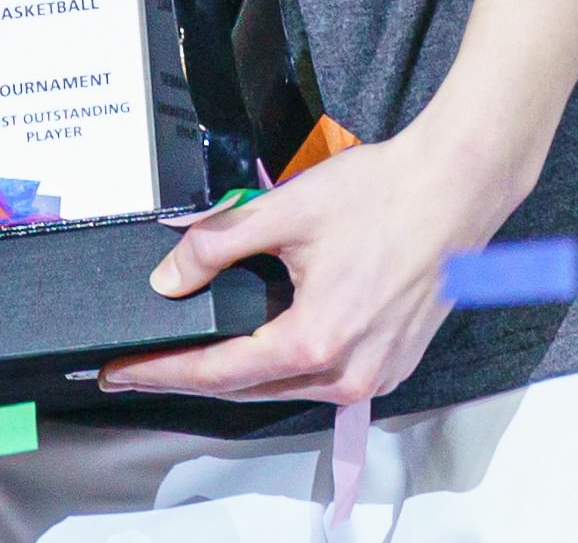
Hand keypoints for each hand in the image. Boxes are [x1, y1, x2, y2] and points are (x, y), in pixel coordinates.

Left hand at [98, 122, 523, 406]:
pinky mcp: (393, 365)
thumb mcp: (286, 210)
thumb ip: (217, 245)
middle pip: (249, 390)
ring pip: (286, 391)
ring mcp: (376, 374)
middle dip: (192, 378)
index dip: (162, 373)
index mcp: (316, 339)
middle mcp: (347, 372)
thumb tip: (169, 277)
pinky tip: (265, 348)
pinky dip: (287, 370)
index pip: (218, 372)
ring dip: (240, 377)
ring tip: (195, 358)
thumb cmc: (385, 194)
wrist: (456, 187)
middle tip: (144, 367)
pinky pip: (324, 381)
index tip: (121, 374)